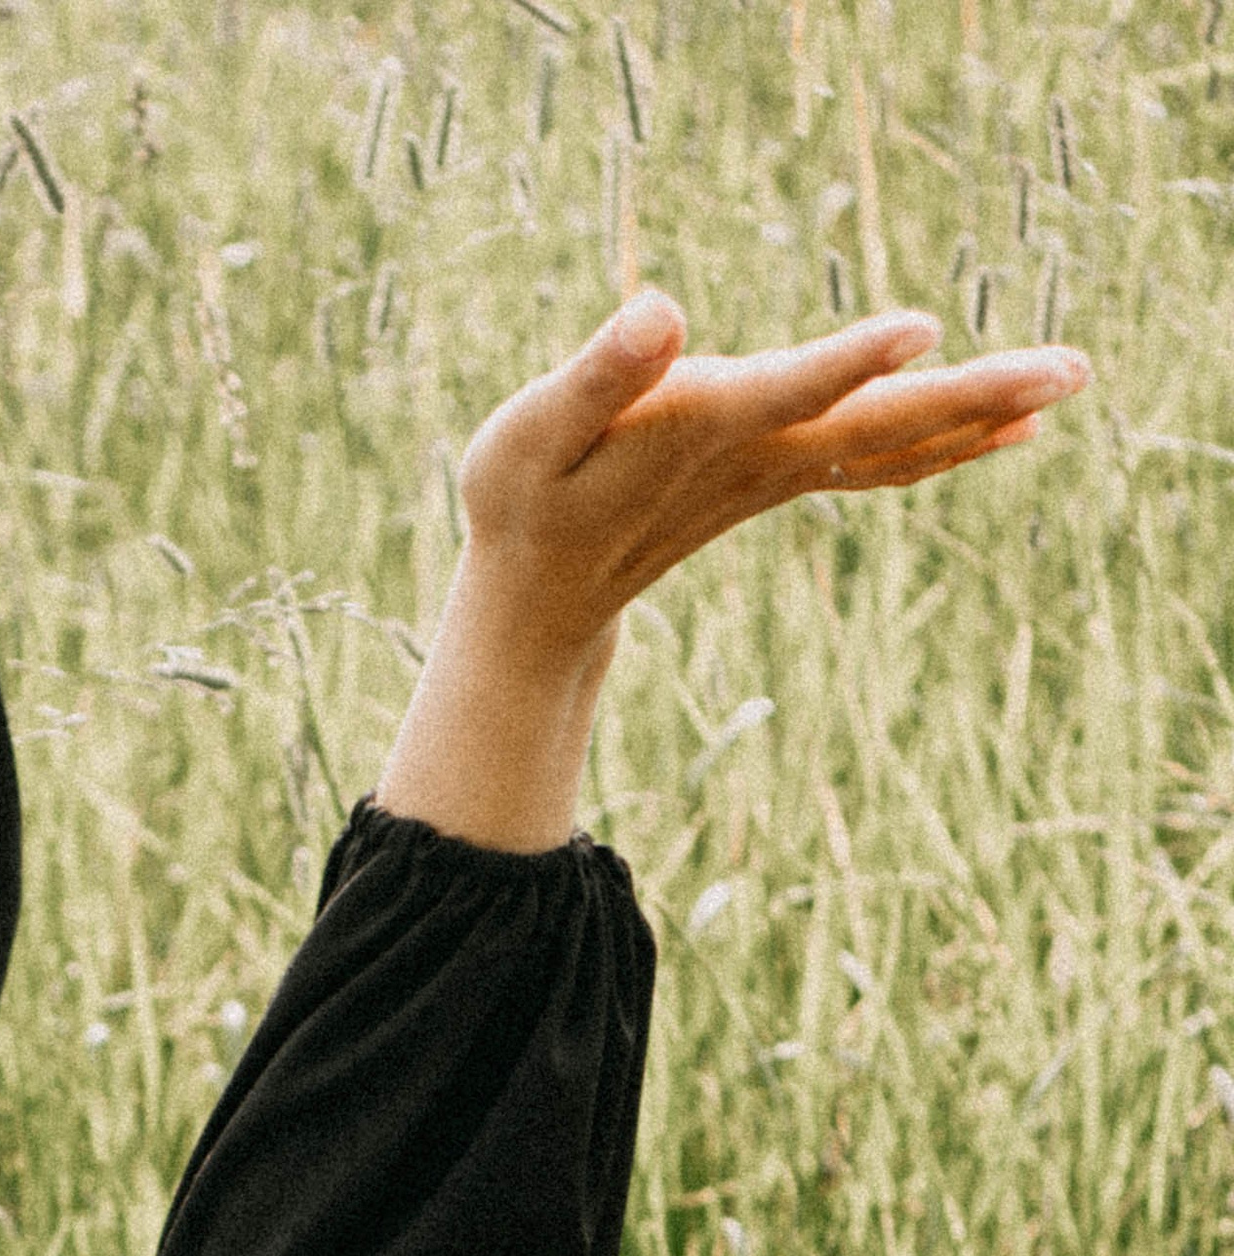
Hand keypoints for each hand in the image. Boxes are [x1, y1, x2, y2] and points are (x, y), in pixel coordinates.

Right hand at [457, 292, 1090, 659]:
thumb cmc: (524, 502)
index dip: (846, 364)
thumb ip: (596, 378)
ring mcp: (780, 473)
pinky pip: (886, 461)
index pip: (787, 394)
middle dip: (974, 397)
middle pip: (881, 427)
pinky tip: (1013, 427)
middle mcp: (758, 459)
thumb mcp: (528, 436)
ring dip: (985, 415)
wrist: (542, 600)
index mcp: (699, 434)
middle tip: (1071, 369)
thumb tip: (659, 313)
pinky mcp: (786, 476)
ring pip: (897, 444)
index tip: (919, 330)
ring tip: (1068, 382)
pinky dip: (950, 442)